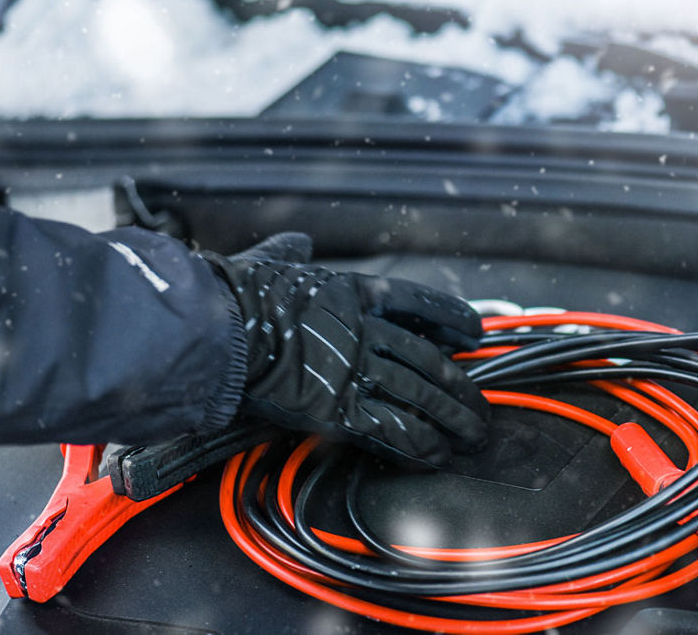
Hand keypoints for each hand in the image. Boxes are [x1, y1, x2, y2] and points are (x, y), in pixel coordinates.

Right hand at [205, 234, 488, 466]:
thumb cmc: (237, 297)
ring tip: (472, 437)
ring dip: (452, 420)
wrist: (218, 330)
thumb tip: (296, 242)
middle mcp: (364, 331)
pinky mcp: (339, 410)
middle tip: (480, 408)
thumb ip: (289, 252)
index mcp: (353, 293)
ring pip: (420, 397)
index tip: (472, 333)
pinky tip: (437, 455)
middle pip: (428, 360)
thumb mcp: (271, 262)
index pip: (418, 304)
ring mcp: (356, 371)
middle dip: (461, 388)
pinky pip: (393, 430)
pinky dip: (420, 445)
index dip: (451, 320)